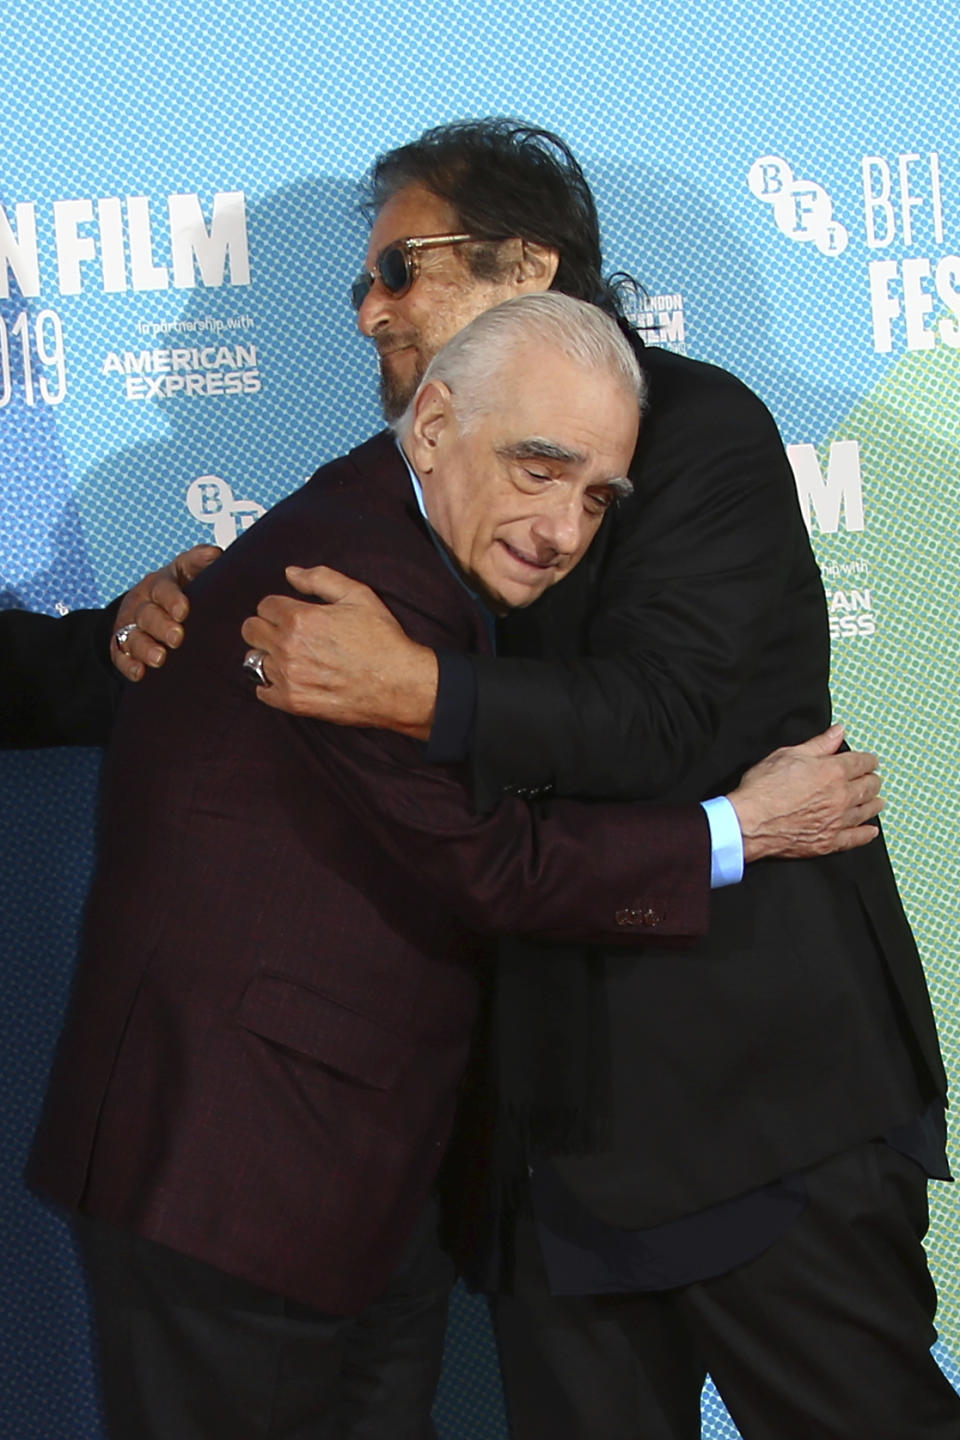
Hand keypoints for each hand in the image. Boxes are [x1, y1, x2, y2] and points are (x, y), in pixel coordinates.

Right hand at [112, 545, 220, 680]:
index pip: (163, 588)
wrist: (148, 605)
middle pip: (147, 614)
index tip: (184, 610)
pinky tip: (139, 673)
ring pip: (132, 636)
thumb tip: (215, 553)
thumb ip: (199, 562)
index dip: (172, 598)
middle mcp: (142, 603)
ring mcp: (130, 625)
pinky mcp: (121, 646)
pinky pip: (120, 656)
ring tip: (160, 658)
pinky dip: (129, 665)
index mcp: (159, 584)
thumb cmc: (176, 589)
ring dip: (145, 648)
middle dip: (161, 627)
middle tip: (178, 638)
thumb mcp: (187, 571)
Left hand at [240, 565, 438, 736]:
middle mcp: (288, 647)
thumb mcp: (358, 596)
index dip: (278, 606)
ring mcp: (288, 677)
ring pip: (254, 659)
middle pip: (251, 630)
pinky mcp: (293, 702)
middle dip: (265, 627)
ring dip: (269, 655)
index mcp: (300, 618)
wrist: (398, 685)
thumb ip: (320, 579)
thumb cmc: (382, 639)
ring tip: (292, 656)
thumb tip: (290, 572)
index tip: (291, 613)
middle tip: (285, 632)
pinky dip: (270, 684)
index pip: (264, 606)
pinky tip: (288, 678)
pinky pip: (261, 690)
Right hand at [727, 724, 883, 860]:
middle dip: (873, 780)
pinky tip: (871, 830)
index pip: (862, 762)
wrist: (750, 822)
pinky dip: (866, 834)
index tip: (870, 761)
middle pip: (869, 787)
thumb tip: (838, 731)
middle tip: (873, 779)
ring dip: (874, 804)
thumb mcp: (789, 755)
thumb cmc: (763, 787)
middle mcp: (841, 796)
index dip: (868, 760)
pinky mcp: (829, 842)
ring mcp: (837, 821)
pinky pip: (856, 838)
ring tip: (878, 801)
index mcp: (833, 771)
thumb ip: (818, 744)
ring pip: (866, 811)